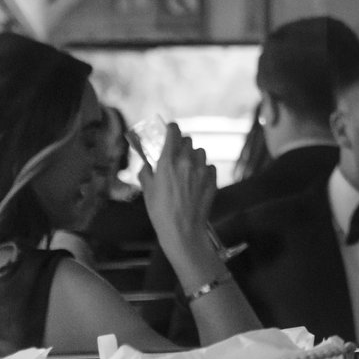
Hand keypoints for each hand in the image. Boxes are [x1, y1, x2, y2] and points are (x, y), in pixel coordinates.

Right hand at [141, 122, 221, 265]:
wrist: (183, 230)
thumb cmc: (161, 212)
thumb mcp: (147, 190)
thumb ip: (146, 172)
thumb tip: (146, 164)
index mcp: (168, 161)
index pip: (174, 131)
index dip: (171, 128)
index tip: (170, 130)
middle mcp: (186, 162)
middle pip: (187, 140)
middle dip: (181, 144)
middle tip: (175, 155)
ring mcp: (202, 170)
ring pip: (200, 152)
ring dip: (193, 156)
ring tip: (187, 169)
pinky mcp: (212, 179)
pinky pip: (209, 166)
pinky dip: (203, 169)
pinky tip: (196, 180)